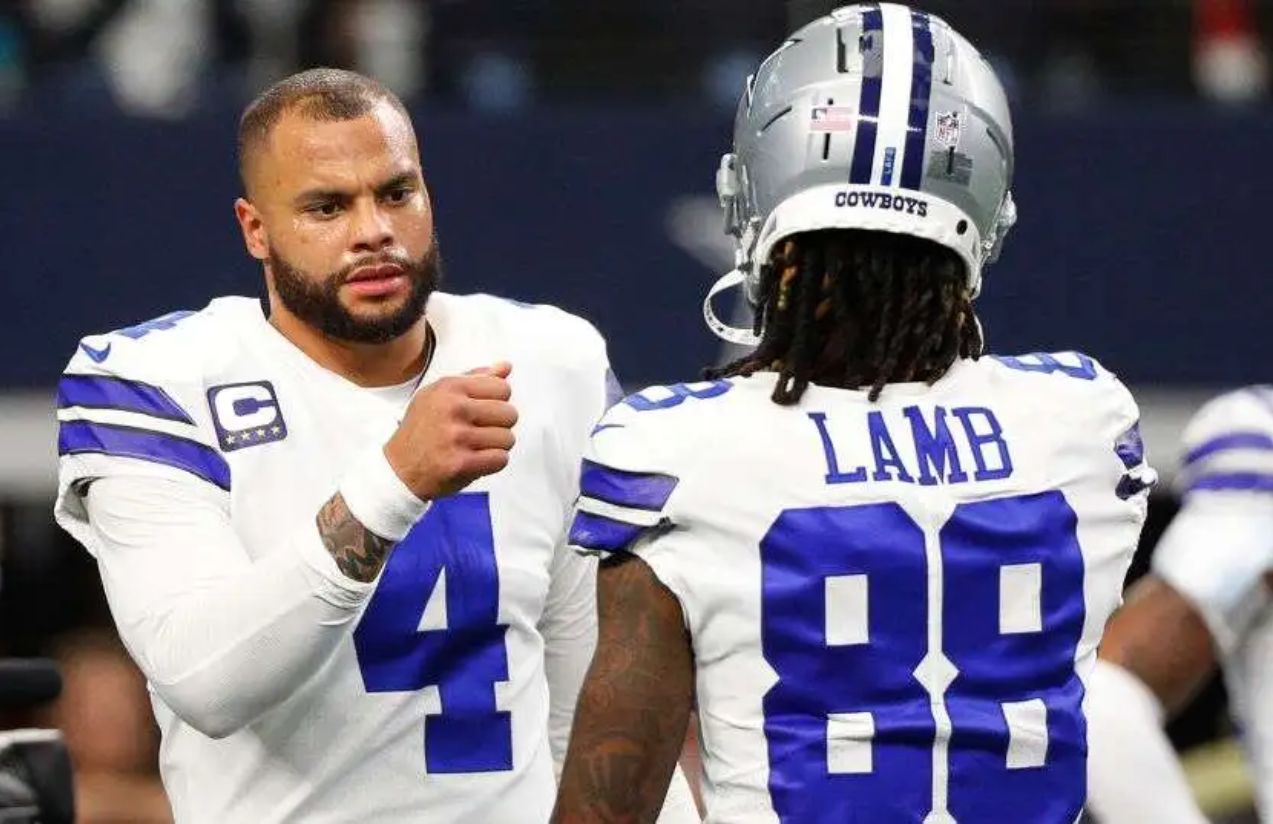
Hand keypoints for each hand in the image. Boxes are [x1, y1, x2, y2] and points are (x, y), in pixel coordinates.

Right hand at [383, 362, 517, 500]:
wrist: (398, 468)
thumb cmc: (423, 429)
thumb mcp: (440, 394)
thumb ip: (475, 379)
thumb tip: (506, 366)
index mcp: (449, 387)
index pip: (502, 388)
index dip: (498, 402)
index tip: (483, 412)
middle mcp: (452, 408)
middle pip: (510, 414)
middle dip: (501, 425)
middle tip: (480, 432)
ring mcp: (456, 436)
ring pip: (507, 439)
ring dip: (497, 447)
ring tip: (476, 447)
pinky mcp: (460, 464)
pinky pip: (500, 459)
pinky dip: (493, 463)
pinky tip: (476, 460)